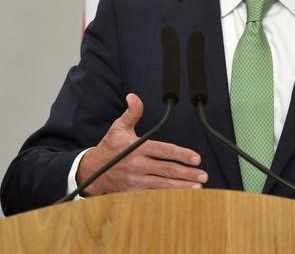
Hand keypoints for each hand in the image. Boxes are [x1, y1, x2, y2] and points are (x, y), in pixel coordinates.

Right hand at [77, 93, 207, 195]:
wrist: (91, 171)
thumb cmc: (109, 147)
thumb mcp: (118, 127)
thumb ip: (131, 113)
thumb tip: (134, 97)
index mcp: (136, 148)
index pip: (163, 151)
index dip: (181, 154)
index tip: (196, 158)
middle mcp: (137, 165)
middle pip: (167, 170)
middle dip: (187, 173)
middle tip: (203, 175)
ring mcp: (135, 180)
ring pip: (163, 184)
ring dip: (182, 187)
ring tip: (198, 188)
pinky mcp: (132, 192)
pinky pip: (153, 194)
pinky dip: (168, 196)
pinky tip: (181, 197)